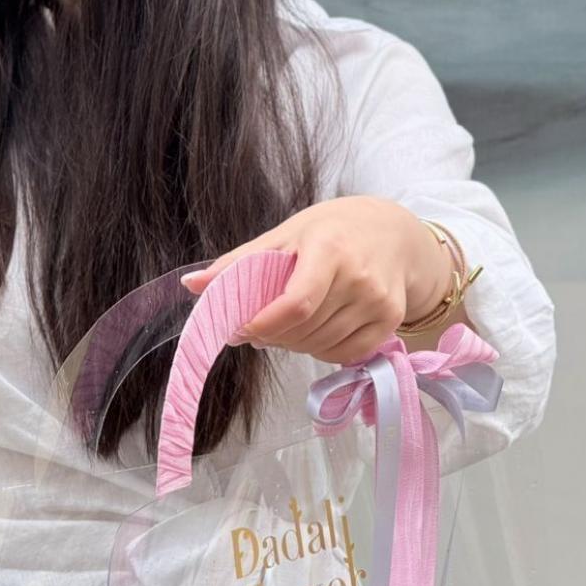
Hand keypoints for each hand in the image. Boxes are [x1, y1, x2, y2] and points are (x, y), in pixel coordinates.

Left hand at [180, 195, 452, 364]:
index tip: (240, 330)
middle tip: (261, 325)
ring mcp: (379, 303)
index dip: (263, 326)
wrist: (395, 234)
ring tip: (292, 322)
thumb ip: (239, 264)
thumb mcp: (286, 235)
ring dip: (296, 344)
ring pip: (321, 346)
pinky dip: (322, 350)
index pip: (295, 305)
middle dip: (273, 335)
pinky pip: (344, 354)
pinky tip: (318, 329)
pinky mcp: (391, 322)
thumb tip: (190, 286)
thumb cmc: (334, 231)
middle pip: (304, 331)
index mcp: (330, 249)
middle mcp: (360, 277)